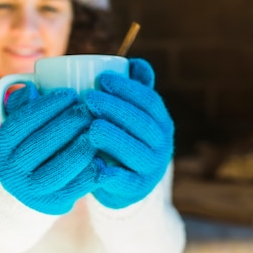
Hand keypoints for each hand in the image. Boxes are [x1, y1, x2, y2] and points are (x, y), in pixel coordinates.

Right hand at [0, 82, 96, 214]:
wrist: (28, 189)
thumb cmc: (30, 145)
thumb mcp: (20, 125)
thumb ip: (23, 104)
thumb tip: (30, 87)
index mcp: (0, 147)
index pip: (22, 122)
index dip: (48, 105)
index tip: (71, 93)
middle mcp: (10, 172)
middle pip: (42, 144)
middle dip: (69, 124)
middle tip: (90, 110)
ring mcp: (30, 192)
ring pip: (58, 169)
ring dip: (81, 148)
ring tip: (98, 131)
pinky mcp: (53, 204)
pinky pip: (75, 187)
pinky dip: (90, 171)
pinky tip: (104, 155)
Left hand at [84, 58, 173, 208]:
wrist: (122, 183)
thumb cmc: (122, 138)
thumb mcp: (129, 114)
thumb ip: (134, 88)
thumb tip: (135, 62)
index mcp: (161, 122)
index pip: (149, 101)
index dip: (127, 88)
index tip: (102, 78)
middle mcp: (162, 144)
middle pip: (142, 124)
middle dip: (116, 108)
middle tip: (89, 98)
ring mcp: (152, 168)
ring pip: (137, 152)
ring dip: (115, 138)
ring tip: (91, 128)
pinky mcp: (137, 190)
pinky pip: (127, 182)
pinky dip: (113, 175)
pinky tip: (96, 165)